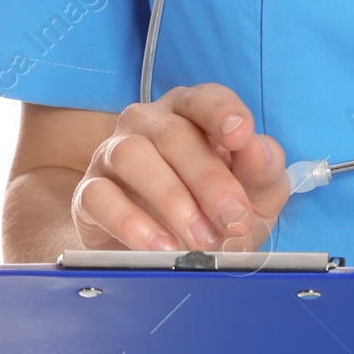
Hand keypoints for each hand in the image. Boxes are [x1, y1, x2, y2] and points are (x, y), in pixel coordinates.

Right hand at [71, 84, 289, 251]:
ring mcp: (113, 154)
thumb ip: (264, 169)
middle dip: (210, 180)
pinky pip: (101, 197)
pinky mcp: (90, 193)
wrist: (169, 255)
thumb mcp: (257, 195)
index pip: (205, 98)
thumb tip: (256, 149)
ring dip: (172, 200)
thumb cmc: (217, 212)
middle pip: (174, 134)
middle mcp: (149, 123)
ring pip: (132, 156)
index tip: (240, 136)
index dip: (222, 112)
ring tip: (201, 240)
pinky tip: (163, 248)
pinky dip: (133, 224)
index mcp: (192, 114)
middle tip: (234, 220)